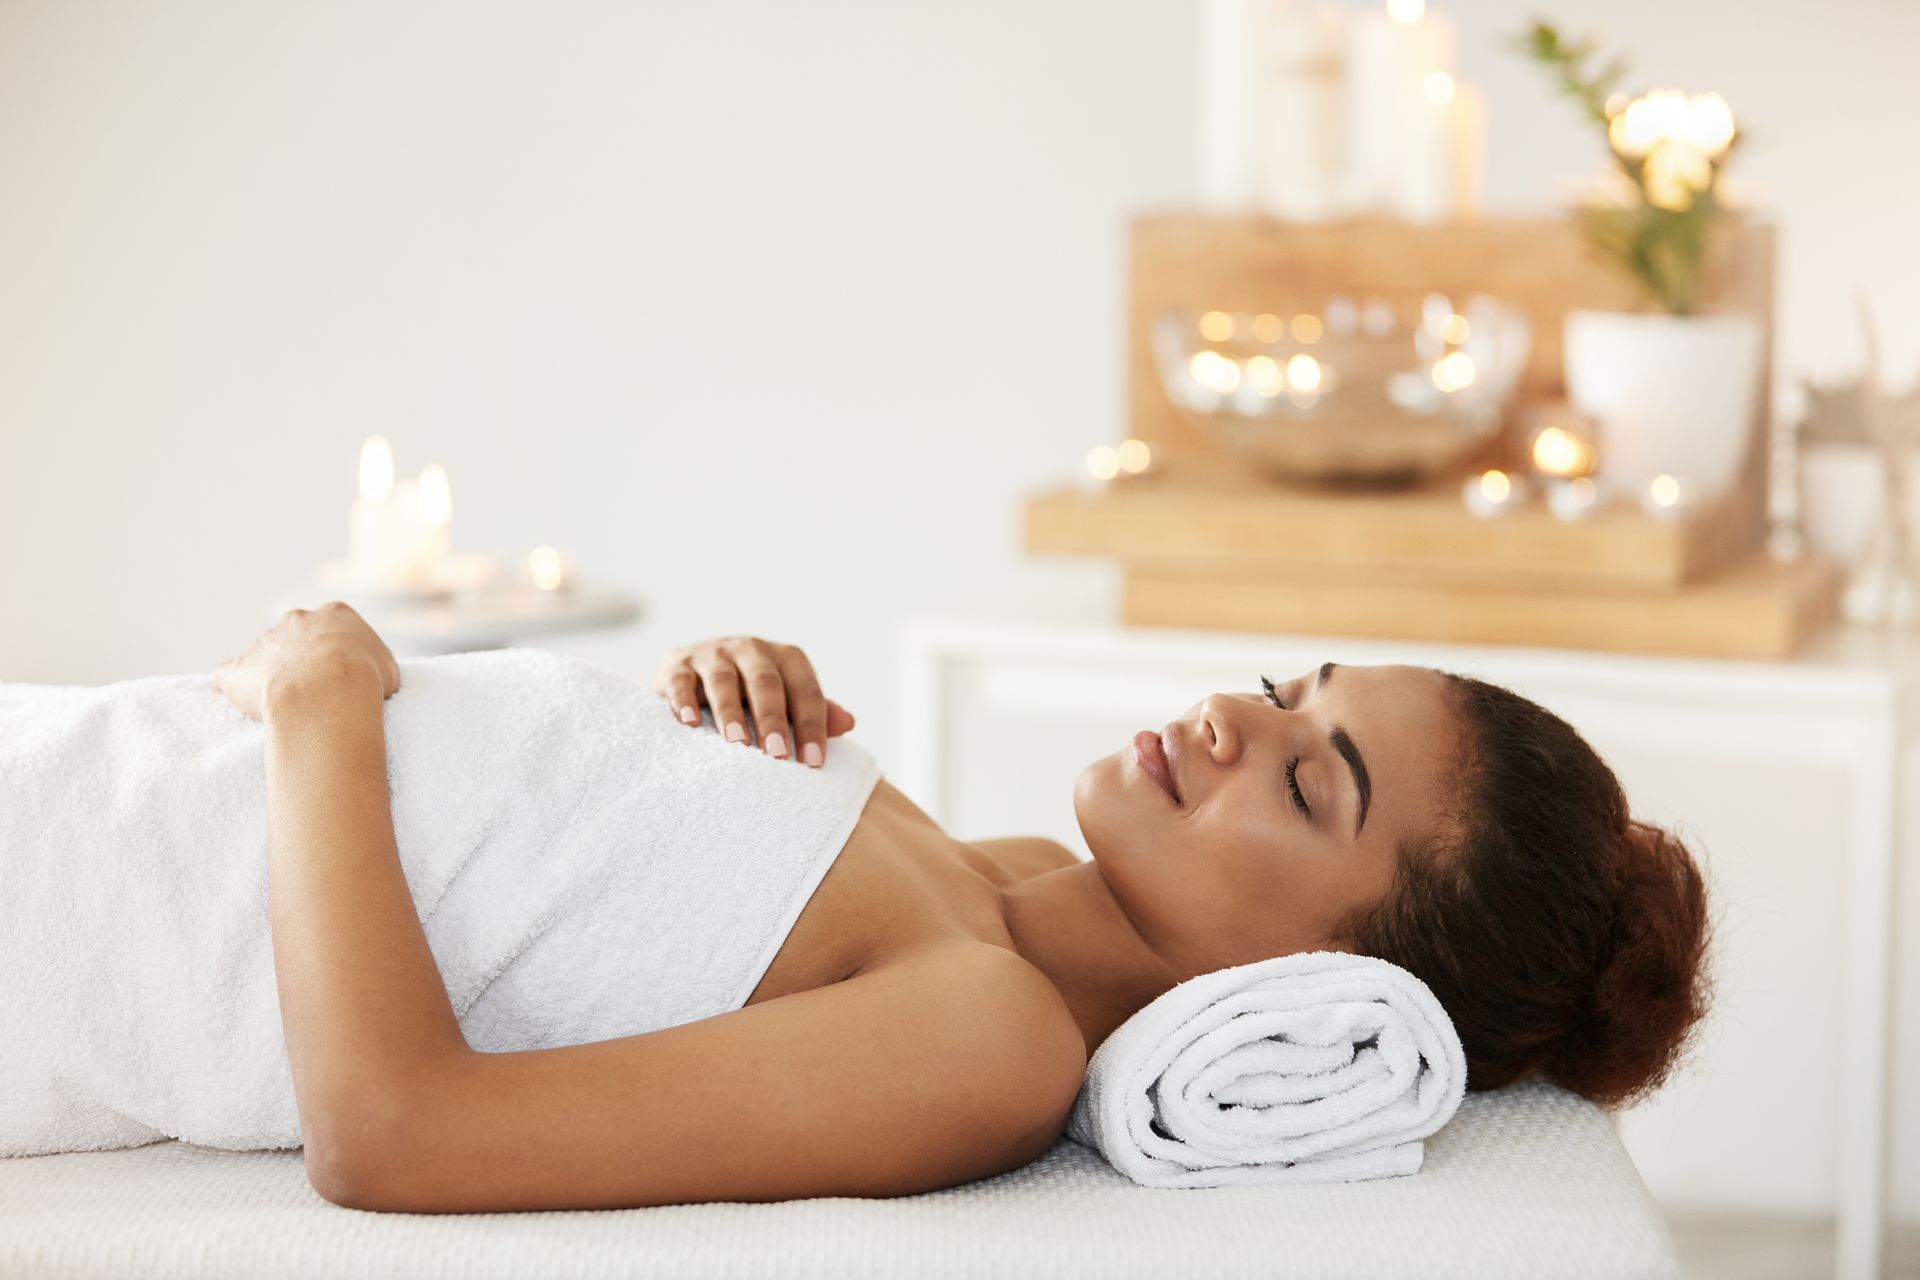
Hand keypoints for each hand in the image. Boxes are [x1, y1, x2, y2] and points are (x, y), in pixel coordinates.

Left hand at [214, 602, 401, 721]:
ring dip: (273, 676)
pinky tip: (243, 702)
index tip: (345, 674)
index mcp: (335, 614)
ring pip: (265, 656)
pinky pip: (230, 677)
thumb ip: (374, 662)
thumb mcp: (388, 667)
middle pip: (297, 636)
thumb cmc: (366, 679)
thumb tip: (371, 674)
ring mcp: (264, 642)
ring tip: (288, 707)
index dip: (340, 651)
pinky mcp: (238, 669)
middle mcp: (296, 620)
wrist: (328, 692)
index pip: (336, 625)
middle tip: (317, 690)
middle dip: (303, 659)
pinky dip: (235, 687)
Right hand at [650, 636, 853, 765]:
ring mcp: (712, 653)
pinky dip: (685, 701)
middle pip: (765, 681)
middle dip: (772, 719)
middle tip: (776, 755)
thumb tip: (848, 723)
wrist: (696, 674)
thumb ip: (814, 713)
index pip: (804, 689)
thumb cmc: (752, 695)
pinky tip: (691, 723)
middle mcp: (750, 649)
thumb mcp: (785, 701)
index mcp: (784, 658)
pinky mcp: (677, 663)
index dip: (812, 725)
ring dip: (731, 712)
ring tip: (737, 743)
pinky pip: (681, 680)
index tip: (814, 762)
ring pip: (723, 680)